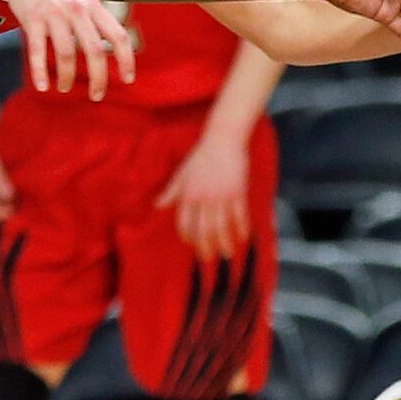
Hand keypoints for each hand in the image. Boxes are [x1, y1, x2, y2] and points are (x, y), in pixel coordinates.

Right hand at [0, 0, 135, 97]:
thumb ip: (95, 18)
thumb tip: (112, 43)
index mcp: (93, 6)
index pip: (118, 36)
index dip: (126, 59)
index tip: (128, 80)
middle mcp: (77, 10)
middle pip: (94, 51)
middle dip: (98, 78)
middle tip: (97, 96)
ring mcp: (54, 14)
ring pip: (67, 54)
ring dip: (68, 77)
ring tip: (65, 88)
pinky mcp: (32, 19)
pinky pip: (37, 51)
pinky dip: (40, 72)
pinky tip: (42, 86)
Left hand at [157, 130, 251, 260]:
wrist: (223, 140)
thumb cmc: (200, 156)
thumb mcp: (182, 174)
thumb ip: (171, 192)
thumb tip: (157, 206)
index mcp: (188, 194)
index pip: (185, 222)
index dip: (187, 236)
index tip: (192, 244)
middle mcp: (204, 198)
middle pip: (204, 229)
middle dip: (205, 247)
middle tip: (208, 259)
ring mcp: (222, 196)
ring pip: (222, 226)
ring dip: (225, 242)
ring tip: (227, 254)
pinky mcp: (238, 192)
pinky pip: (240, 215)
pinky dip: (241, 229)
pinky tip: (243, 238)